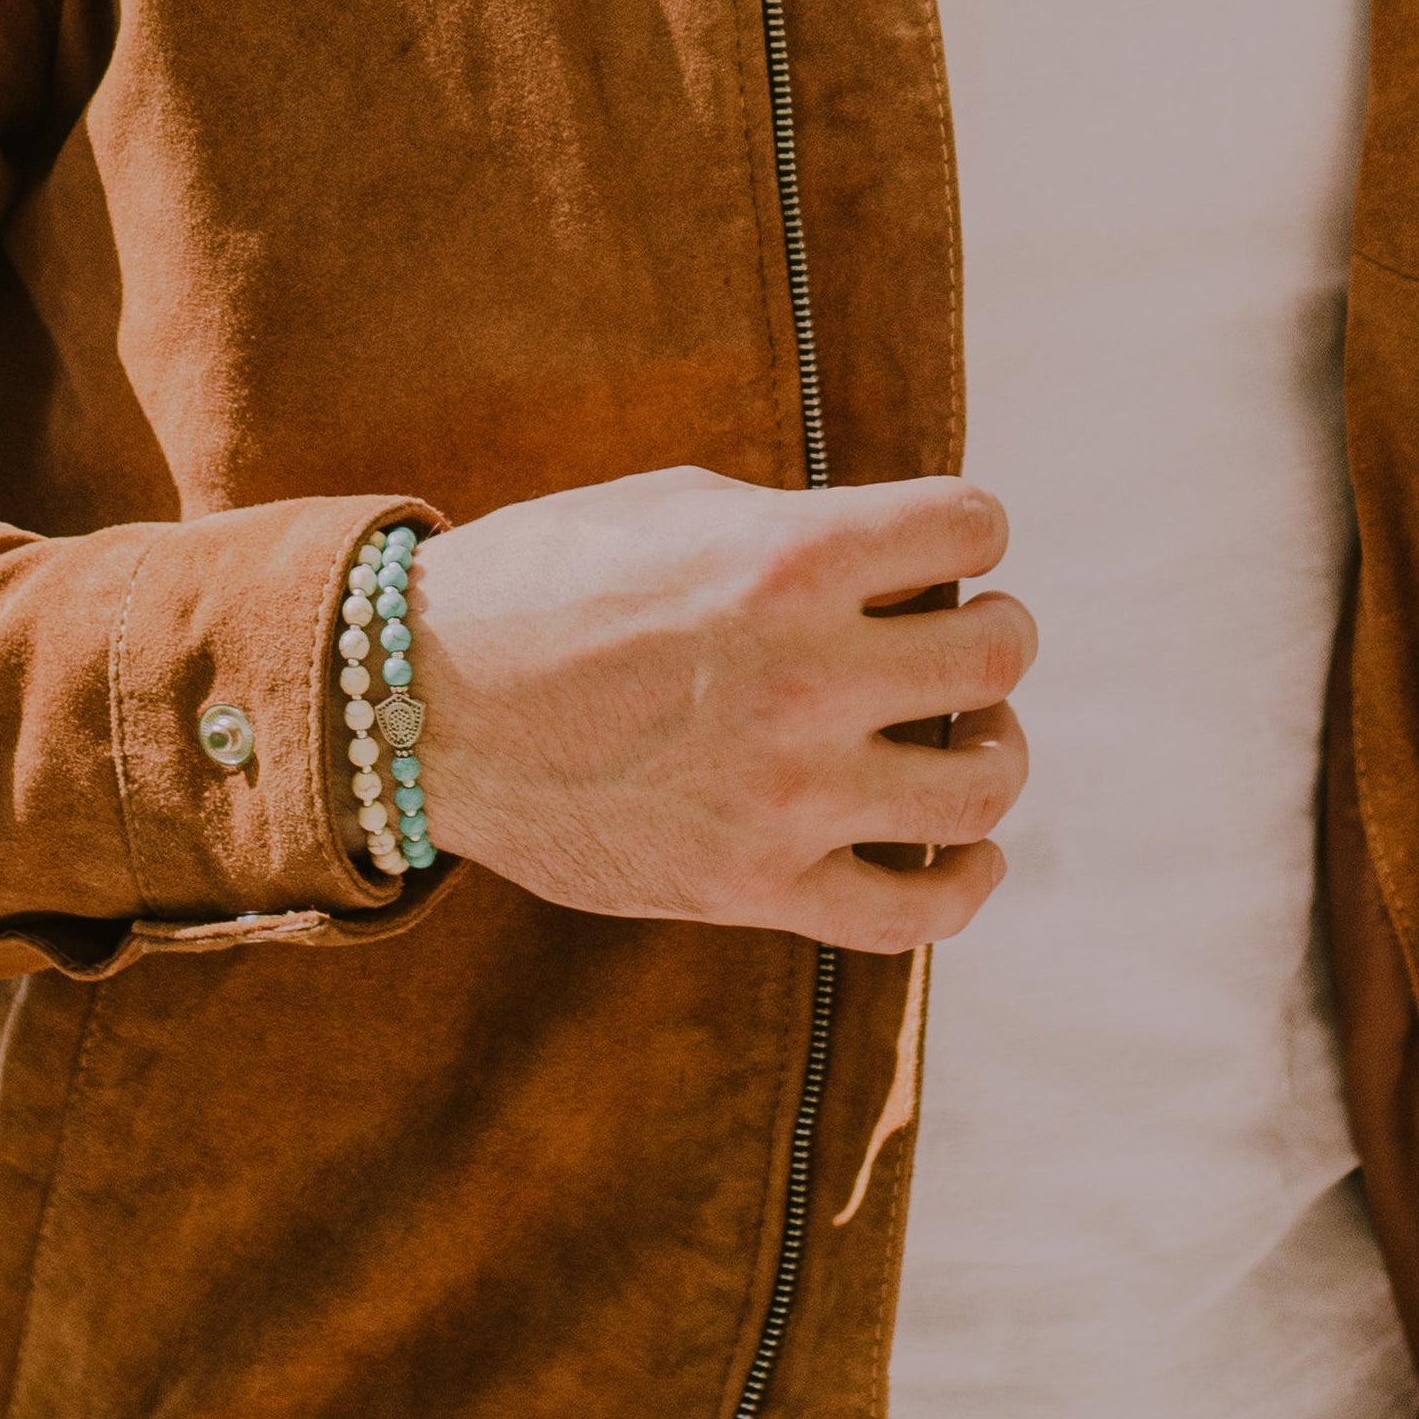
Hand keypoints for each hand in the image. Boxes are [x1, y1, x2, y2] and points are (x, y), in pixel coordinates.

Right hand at [408, 466, 1031, 946]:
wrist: (418, 701)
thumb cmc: (552, 580)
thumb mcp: (685, 507)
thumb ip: (810, 531)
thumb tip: (919, 559)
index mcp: (786, 558)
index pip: (974, 526)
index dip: (970, 530)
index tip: (942, 547)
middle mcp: (800, 676)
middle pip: (999, 651)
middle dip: (993, 630)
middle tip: (953, 632)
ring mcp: (781, 795)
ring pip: (983, 785)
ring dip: (997, 748)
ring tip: (967, 732)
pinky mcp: (751, 888)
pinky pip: (917, 910)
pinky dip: (968, 879)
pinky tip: (971, 847)